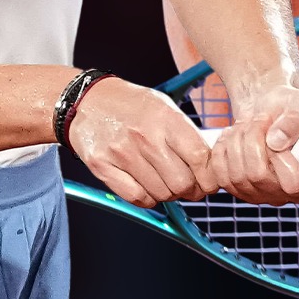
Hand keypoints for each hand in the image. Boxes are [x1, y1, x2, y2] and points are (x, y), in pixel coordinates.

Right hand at [67, 76, 216, 207]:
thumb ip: (186, 133)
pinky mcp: (103, 166)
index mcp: (163, 118)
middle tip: (187, 185)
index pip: (200, 158)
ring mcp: (122, 152)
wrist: (86, 100)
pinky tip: (145, 184)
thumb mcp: (163, 106)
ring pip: (162, 194)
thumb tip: (212, 162)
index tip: (209, 180)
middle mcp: (143, 135)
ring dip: (167, 193)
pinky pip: (138, 198)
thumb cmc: (129, 104)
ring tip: (162, 179)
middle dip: (190, 190)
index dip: (209, 177)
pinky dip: (147, 198)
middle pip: (183, 183)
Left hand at [208, 85, 298, 205]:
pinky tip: (232, 135)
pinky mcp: (238, 188)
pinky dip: (221, 149)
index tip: (275, 130)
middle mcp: (289, 194)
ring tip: (246, 124)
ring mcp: (261, 194)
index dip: (279, 155)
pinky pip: (220, 174)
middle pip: (258, 176)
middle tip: (258, 118)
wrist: (268, 110)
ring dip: (236, 140)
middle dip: (252, 138)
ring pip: (237, 175)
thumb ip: (294, 123)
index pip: (293, 183)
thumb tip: (276, 141)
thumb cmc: (289, 108)